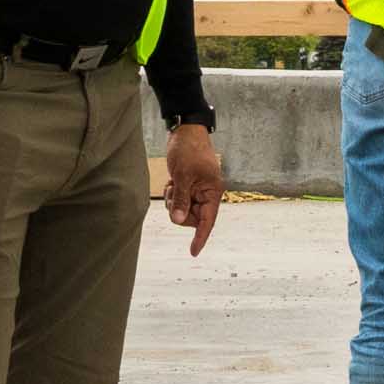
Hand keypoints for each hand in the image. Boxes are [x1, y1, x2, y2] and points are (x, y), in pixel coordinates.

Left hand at [164, 122, 225, 257]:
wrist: (186, 130)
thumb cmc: (188, 149)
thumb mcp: (183, 175)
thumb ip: (180, 199)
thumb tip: (177, 220)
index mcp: (212, 192)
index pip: (207, 221)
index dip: (200, 237)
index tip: (193, 252)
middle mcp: (207, 193)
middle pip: (191, 217)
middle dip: (179, 209)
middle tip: (173, 192)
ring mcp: (197, 190)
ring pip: (182, 209)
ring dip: (173, 201)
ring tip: (173, 184)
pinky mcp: (188, 186)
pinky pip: (178, 200)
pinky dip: (172, 194)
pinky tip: (171, 182)